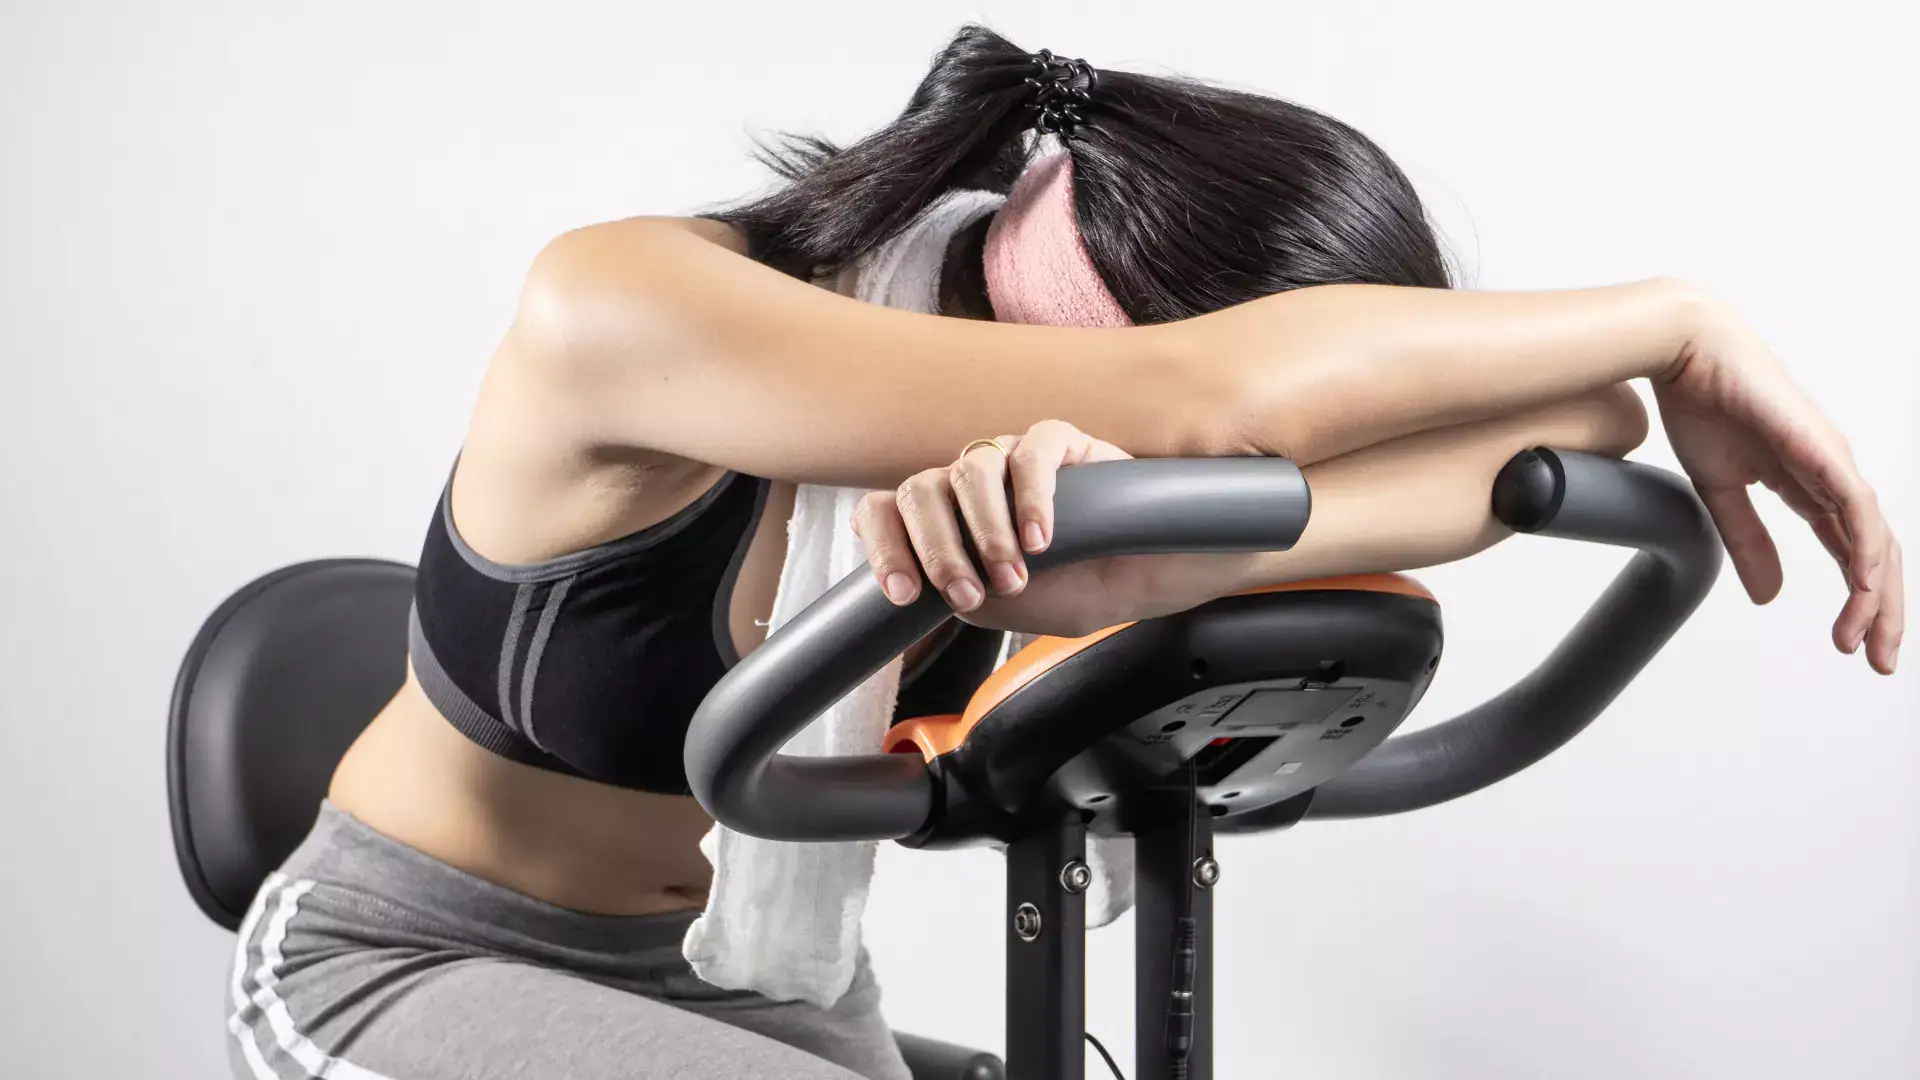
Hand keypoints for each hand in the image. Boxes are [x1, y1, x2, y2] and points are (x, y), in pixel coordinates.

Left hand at [850, 419, 1253, 637]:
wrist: (1151, 580)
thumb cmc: (1080, 590)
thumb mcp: (1002, 609)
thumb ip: (953, 592)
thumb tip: (920, 585)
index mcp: (948, 521)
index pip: (885, 511)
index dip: (885, 547)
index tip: (906, 594)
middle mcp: (973, 485)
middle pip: (919, 489)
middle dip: (937, 548)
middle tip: (971, 593)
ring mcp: (1015, 459)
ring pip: (970, 467)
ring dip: (984, 529)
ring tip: (1016, 574)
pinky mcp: (1065, 444)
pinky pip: (1032, 450)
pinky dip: (1031, 496)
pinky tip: (1044, 538)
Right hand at [1656, 291, 1901, 672]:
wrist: (1687, 352)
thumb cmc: (1702, 406)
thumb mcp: (1720, 492)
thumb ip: (1747, 541)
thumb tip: (1770, 594)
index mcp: (1811, 485)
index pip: (1851, 551)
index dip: (1859, 600)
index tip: (1851, 645)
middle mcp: (1834, 476)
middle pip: (1876, 553)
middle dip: (1883, 610)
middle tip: (1878, 660)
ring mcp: (1833, 461)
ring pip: (1874, 538)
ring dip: (1876, 593)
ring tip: (1864, 637)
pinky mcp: (1821, 449)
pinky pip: (1856, 509)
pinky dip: (1864, 550)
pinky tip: (1865, 585)